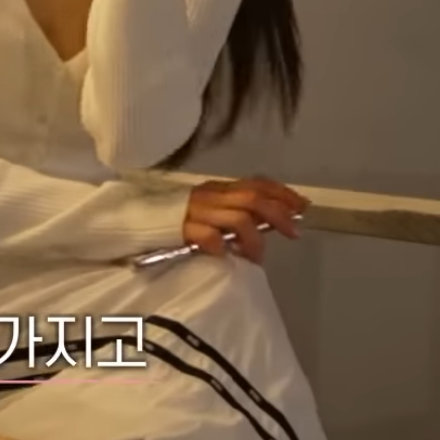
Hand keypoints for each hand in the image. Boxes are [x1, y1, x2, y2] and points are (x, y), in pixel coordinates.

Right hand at [184, 175, 310, 261]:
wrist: (136, 220)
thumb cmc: (176, 218)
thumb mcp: (209, 209)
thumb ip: (233, 212)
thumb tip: (268, 224)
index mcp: (219, 189)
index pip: (257, 184)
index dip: (283, 193)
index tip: (303, 207)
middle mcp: (211, 196)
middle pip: (253, 199)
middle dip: (278, 214)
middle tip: (294, 233)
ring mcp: (197, 211)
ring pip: (238, 219)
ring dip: (254, 239)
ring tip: (257, 256)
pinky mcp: (183, 229)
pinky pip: (210, 237)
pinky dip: (222, 246)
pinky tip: (225, 256)